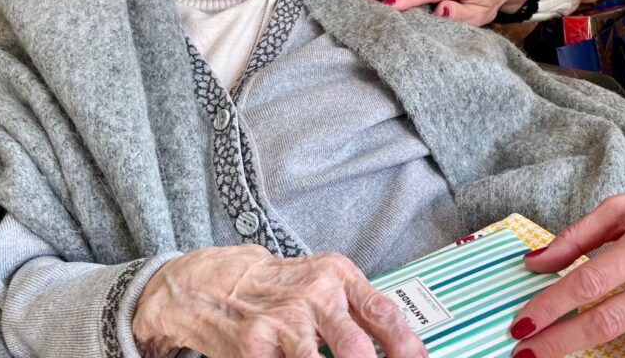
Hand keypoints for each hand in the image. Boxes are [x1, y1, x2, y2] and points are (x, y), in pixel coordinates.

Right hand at [132, 245, 425, 357]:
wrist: (216, 282)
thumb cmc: (280, 287)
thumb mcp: (325, 282)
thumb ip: (360, 309)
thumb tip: (403, 347)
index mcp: (339, 277)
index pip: (385, 314)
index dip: (408, 348)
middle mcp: (314, 295)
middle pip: (356, 348)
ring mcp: (283, 321)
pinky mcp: (254, 345)